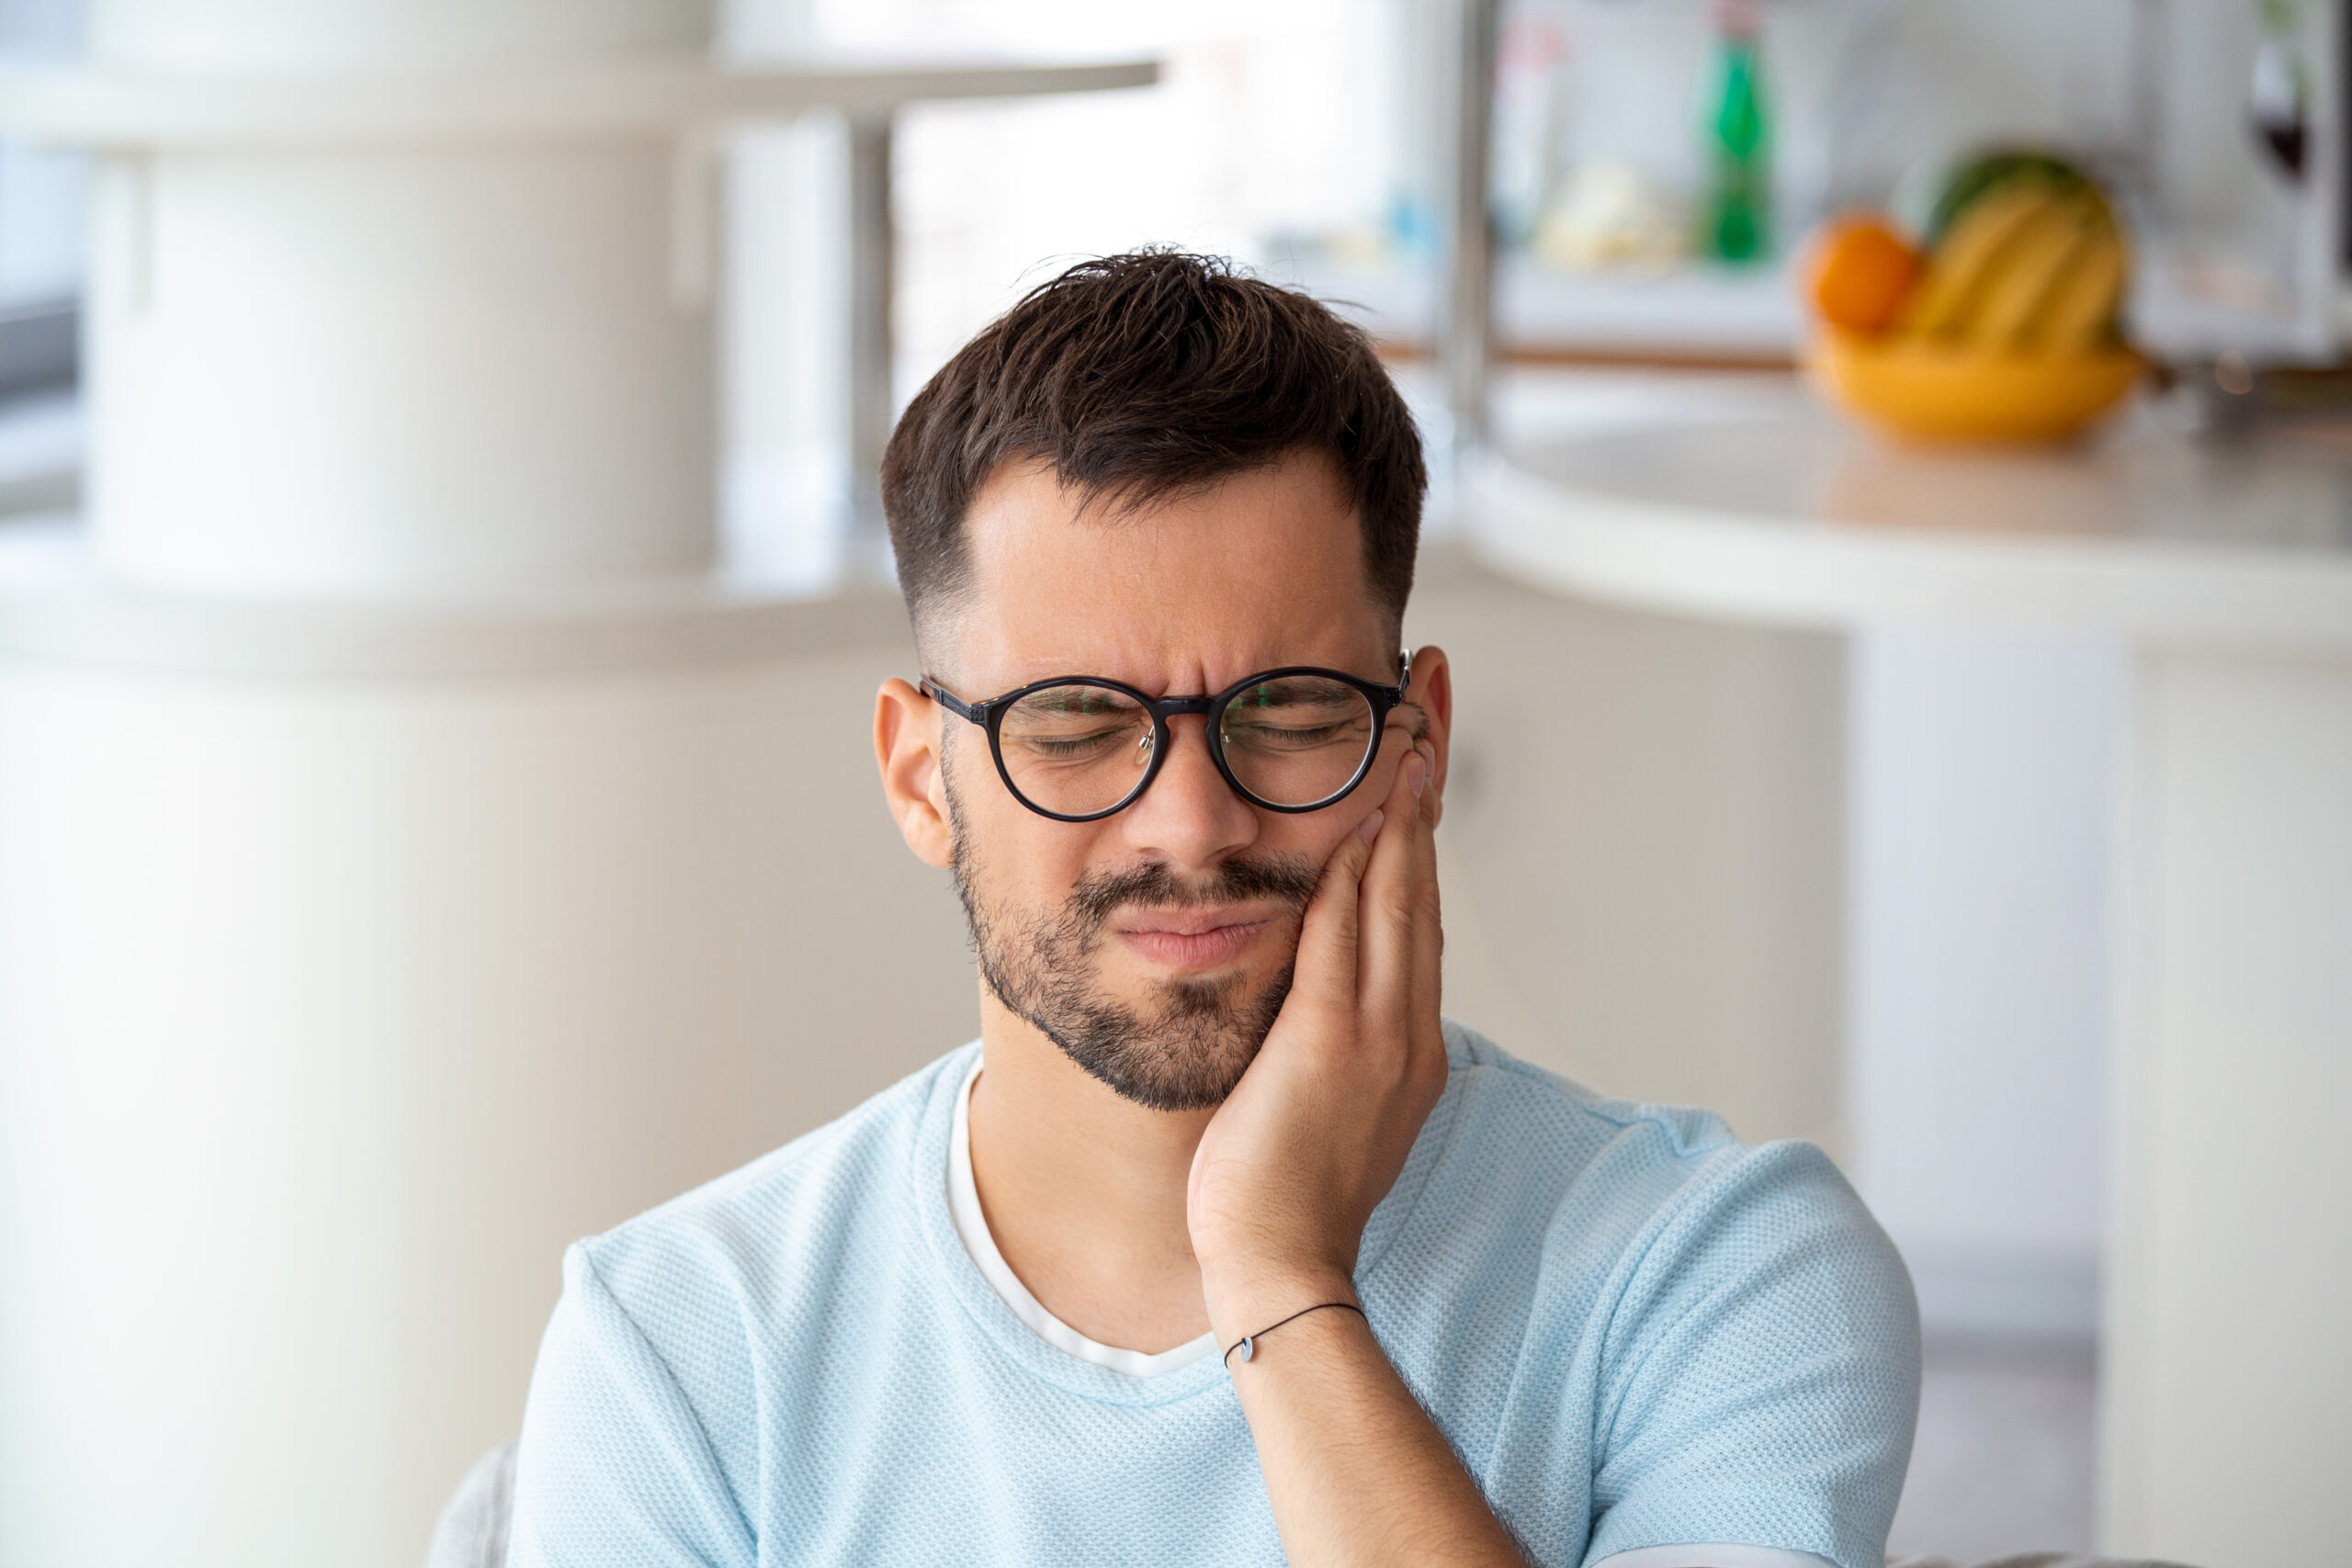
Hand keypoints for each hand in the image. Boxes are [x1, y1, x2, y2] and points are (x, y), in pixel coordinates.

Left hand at [1186, 732, 1447, 1338]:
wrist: (1280, 1261)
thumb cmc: (1283, 1190)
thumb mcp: (1320, 1097)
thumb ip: (1327, 1033)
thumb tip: (1311, 989)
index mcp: (1408, 1041)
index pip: (1417, 913)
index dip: (1423, 831)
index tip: (1421, 760)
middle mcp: (1407, 1027)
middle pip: (1422, 885)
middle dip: (1427, 790)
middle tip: (1428, 707)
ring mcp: (1378, 1034)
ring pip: (1398, 898)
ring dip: (1404, 809)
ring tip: (1408, 731)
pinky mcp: (1333, 1043)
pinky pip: (1347, 938)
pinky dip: (1360, 871)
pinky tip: (1362, 815)